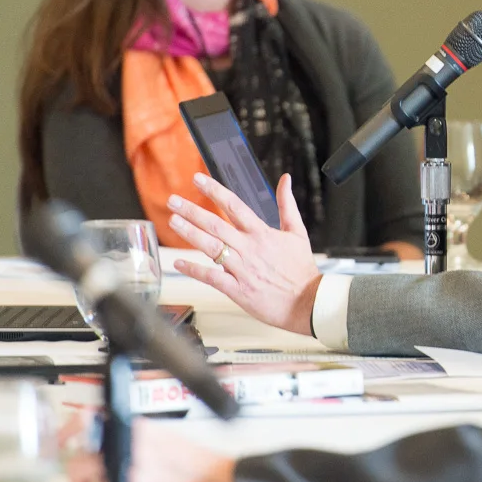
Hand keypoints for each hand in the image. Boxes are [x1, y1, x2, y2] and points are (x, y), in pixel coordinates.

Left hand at [63, 424, 240, 481]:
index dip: (70, 433)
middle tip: (86, 478)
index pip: (87, 429)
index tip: (66, 438)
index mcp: (138, 437)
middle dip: (79, 475)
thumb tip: (99, 426)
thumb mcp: (166, 437)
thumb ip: (132, 432)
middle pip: (79, 468)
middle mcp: (130, 462)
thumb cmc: (203, 468)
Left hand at [169, 173, 321, 335]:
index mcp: (262, 233)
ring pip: (210, 247)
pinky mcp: (238, 289)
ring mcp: (242, 269)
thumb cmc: (302, 270)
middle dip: (192, 210)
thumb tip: (285, 180)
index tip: (198, 179)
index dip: (214, 191)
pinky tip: (179, 262)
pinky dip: (194, 269)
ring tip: (173, 221)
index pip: (234, 206)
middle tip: (173, 200)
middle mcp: (249, 248)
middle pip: (215, 224)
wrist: (308, 302)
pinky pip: (211, 277)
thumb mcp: (298, 232)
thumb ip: (287, 205)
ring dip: (189, 233)